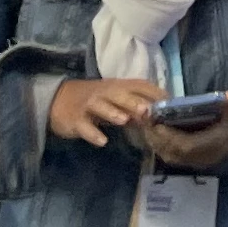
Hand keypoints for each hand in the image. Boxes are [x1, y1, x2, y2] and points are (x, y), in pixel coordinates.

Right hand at [47, 75, 164, 148]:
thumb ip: (134, 106)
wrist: (57, 101)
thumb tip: (158, 115)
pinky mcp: (76, 120)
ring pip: (101, 107)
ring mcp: (89, 106)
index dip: (153, 92)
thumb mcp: (114, 99)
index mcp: (117, 87)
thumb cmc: (94, 101)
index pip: (138, 85)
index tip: (169, 103)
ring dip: (112, 113)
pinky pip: (85, 127)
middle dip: (133, 102)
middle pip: (120, 95)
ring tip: (124, 120)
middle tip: (147, 111)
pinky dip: (93, 134)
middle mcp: (104, 93)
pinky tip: (102, 141)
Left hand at [139, 89, 227, 171]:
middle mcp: (206, 156)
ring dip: (155, 142)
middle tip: (142, 119)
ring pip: (171, 157)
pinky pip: (174, 156)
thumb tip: (227, 99)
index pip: (187, 146)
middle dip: (156, 137)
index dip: (168, 136)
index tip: (154, 121)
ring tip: (145, 123)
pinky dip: (161, 145)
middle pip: (174, 153)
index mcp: (216, 143)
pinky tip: (155, 131)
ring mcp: (201, 161)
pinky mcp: (196, 160)